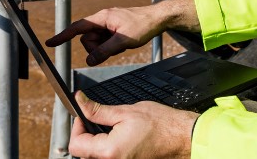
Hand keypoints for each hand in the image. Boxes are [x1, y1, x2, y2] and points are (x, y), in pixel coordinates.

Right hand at [46, 5, 164, 65]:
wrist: (158, 19)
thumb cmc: (143, 25)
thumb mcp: (123, 41)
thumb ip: (104, 51)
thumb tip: (89, 61)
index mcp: (102, 18)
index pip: (77, 28)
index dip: (63, 36)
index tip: (49, 43)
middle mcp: (102, 20)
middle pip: (87, 40)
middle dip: (97, 48)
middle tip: (114, 48)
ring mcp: (107, 25)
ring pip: (96, 43)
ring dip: (105, 48)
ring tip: (121, 44)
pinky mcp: (113, 30)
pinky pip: (104, 43)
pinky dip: (111, 47)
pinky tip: (123, 44)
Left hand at [69, 92, 197, 158]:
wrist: (180, 137)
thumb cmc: (160, 125)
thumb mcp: (125, 111)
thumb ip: (98, 110)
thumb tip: (81, 102)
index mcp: (108, 152)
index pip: (75, 144)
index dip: (77, 126)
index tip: (84, 115)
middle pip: (84, 152)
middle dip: (87, 134)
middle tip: (98, 119)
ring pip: (96, 156)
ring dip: (97, 142)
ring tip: (112, 128)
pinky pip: (109, 158)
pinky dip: (109, 148)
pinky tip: (120, 136)